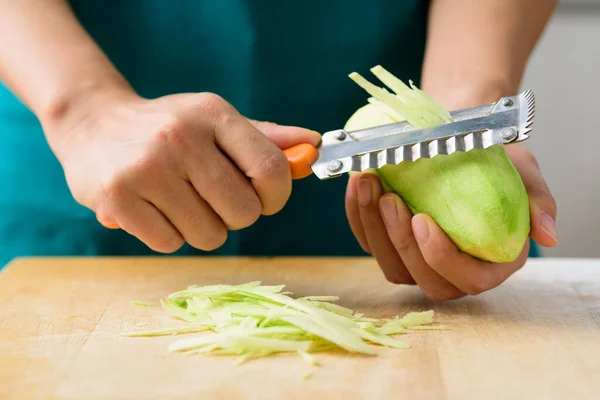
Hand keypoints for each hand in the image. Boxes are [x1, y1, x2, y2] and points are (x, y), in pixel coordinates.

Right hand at [48, 90, 320, 252]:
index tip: (265, 200)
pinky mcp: (117, 199)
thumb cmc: (168, 127)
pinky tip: (154, 209)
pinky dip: (169, 235)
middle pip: (244, 213)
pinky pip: (170, 243)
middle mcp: (180, 138)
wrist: (91, 124)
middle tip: (213, 198)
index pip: (272, 170)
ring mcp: (146, 168)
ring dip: (202, 227)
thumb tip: (314, 147)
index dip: (277, 197)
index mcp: (213, 114)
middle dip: (235, 215)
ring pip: (208, 235)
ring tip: (179, 201)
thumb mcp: (215, 119)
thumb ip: (266, 138)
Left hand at [345, 143, 556, 300]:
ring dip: (373, 228)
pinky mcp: (389, 245)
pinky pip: (368, 242)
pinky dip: (358, 216)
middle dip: (400, 242)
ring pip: (390, 264)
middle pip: (422, 278)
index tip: (423, 220)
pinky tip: (358, 186)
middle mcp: (452, 269)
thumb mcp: (523, 172)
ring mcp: (417, 260)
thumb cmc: (492, 159)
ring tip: (369, 185)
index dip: (443, 257)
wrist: (458, 140)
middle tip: (390, 199)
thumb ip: (537, 202)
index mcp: (491, 261)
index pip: (470, 278)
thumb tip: (548, 235)